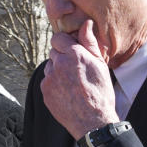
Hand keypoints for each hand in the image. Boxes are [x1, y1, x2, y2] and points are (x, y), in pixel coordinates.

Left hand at [40, 19, 118, 141]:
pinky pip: (47, 81)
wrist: (93, 122)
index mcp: (74, 54)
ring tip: (72, 83)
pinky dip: (54, 84)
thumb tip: (85, 24)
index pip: (58, 38)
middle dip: (62, 57)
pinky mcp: (45, 91)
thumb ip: (89, 43)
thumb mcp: (100, 65)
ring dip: (57, 71)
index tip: (71, 50)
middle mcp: (59, 64)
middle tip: (75, 69)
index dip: (65, 43)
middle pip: (53, 52)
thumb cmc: (100, 92)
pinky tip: (66, 92)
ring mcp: (50, 79)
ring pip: (49, 67)